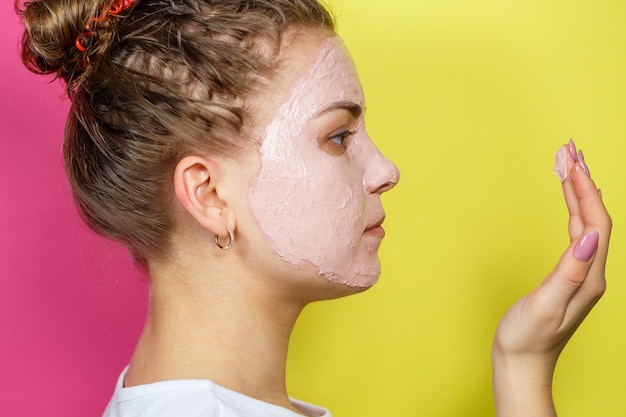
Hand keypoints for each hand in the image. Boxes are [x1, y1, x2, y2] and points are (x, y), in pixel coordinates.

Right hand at [492, 141, 611, 416]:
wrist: (521, 363)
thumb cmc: (528, 338)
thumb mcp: (547, 305)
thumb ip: (570, 270)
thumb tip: (591, 234)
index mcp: (589, 276)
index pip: (595, 221)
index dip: (583, 188)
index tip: (569, 159)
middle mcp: (591, 271)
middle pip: (594, 215)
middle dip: (581, 179)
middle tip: (567, 148)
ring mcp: (580, 272)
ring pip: (585, 221)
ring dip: (576, 189)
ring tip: (564, 162)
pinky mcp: (568, 274)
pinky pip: (574, 231)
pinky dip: (569, 208)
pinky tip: (565, 198)